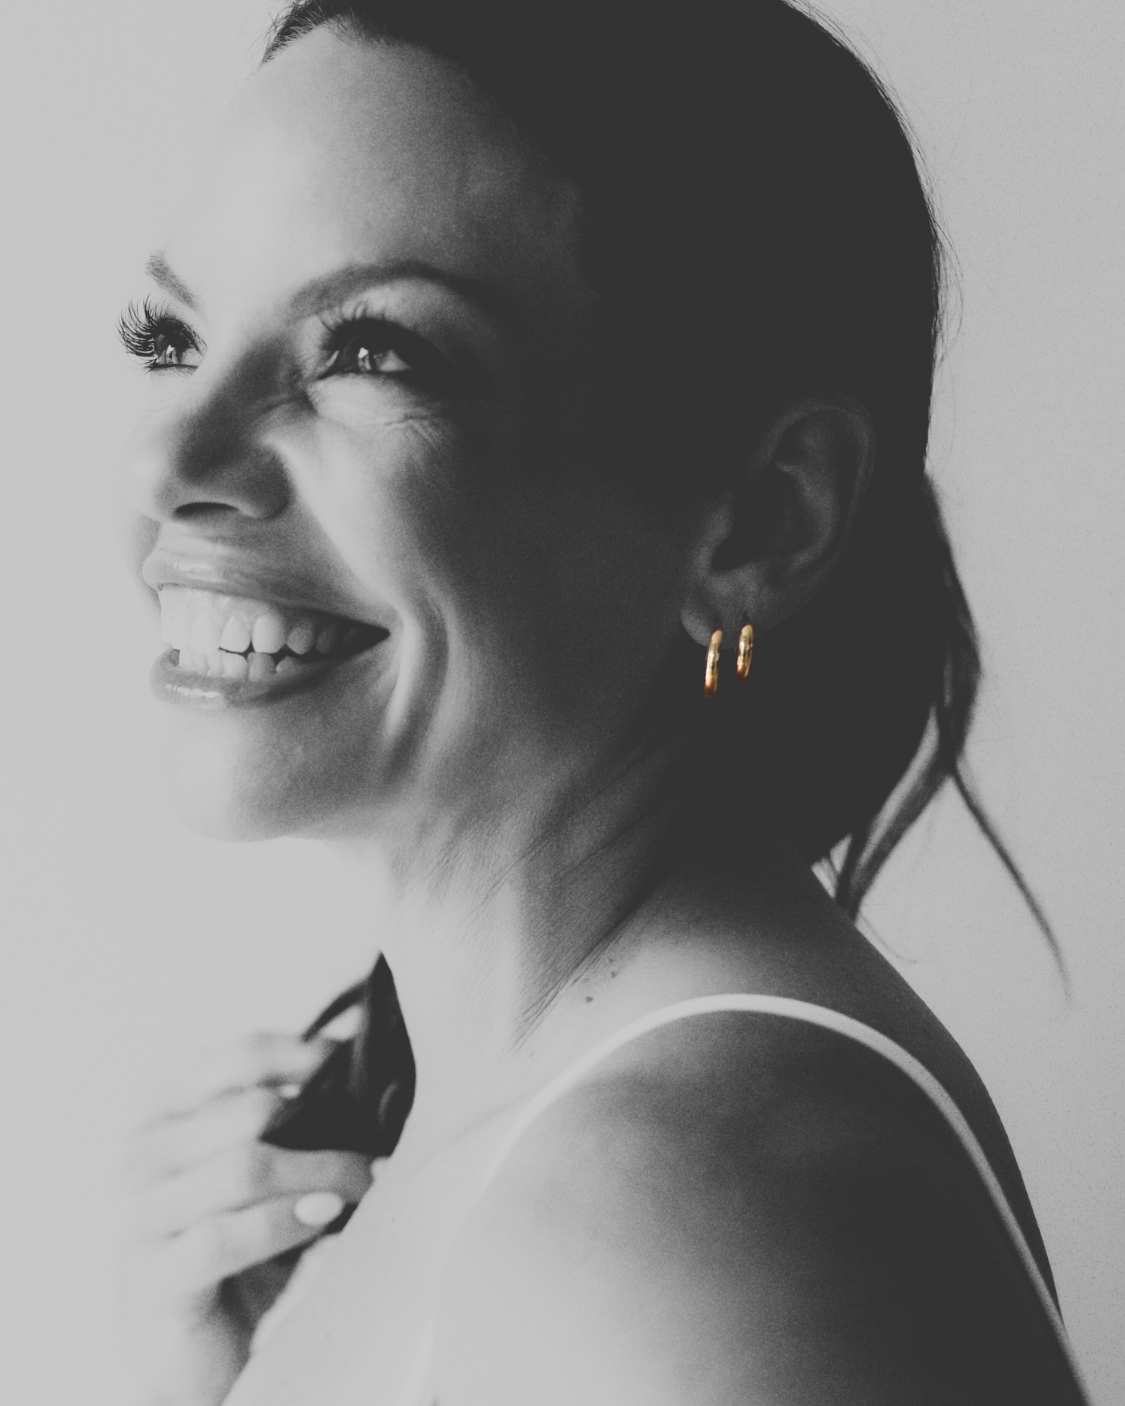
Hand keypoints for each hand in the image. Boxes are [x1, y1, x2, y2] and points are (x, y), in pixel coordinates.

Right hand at [120, 1033, 373, 1405]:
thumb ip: (290, 1113)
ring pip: (242, 1168)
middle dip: (328, 1125)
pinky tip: (325, 1216)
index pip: (240, 1056)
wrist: (204, 1353)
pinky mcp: (152, 1285)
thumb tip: (359, 1049)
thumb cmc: (243, 1246)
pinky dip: (283, 1222)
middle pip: (250, 1109)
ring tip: (367, 1182)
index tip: (364, 1074)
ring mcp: (139, 1219)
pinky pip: (222, 1239)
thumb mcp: (267, 1168)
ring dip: (321, 1171)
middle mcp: (142, 1157)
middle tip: (381, 1145)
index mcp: (164, 1112)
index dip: (310, 1057)